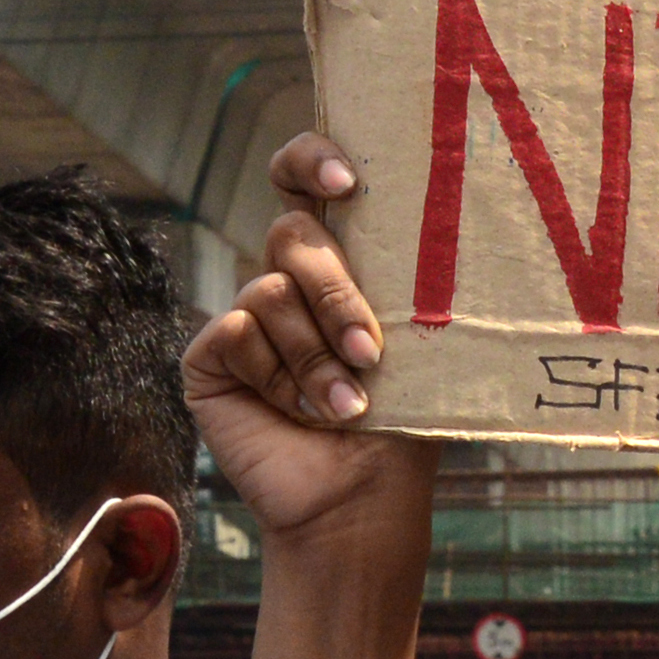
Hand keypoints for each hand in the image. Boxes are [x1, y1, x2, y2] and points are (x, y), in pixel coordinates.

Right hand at [185, 136, 436, 552]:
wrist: (361, 498)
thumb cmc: (401, 419)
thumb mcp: (415, 340)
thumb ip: (405, 279)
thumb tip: (449, 217)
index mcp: (338, 260)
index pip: (303, 179)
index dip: (312, 160)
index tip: (349, 183)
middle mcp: (285, 280)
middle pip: (291, 233)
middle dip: (338, 294)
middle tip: (372, 353)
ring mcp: (243, 317)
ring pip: (269, 289)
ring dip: (317, 357)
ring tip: (347, 406)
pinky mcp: (210, 358)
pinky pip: (236, 331)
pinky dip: (278, 377)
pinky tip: (303, 413)